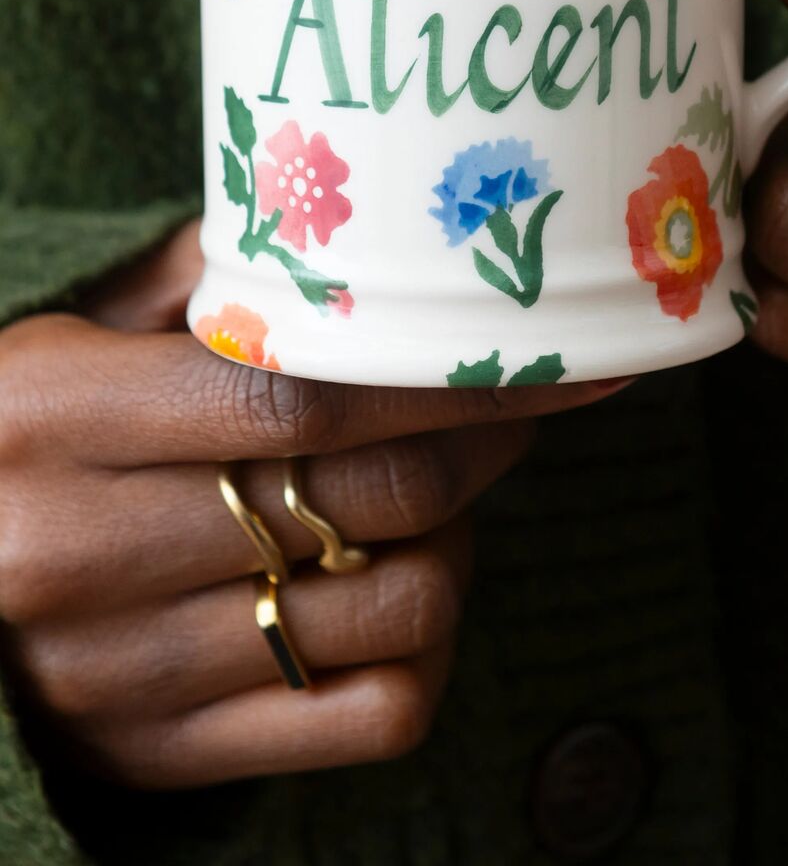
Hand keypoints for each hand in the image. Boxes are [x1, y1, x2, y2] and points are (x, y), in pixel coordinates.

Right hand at [0, 223, 631, 788]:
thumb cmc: (13, 441)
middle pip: (371, 498)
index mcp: (53, 418)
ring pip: (398, 608)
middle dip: (480, 442)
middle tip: (505, 406)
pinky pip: (378, 715)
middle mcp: (81, 553)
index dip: (441, 373)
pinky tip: (394, 588)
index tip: (534, 350)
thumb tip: (340, 231)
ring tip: (431, 500)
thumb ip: (189, 281)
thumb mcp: (65, 336)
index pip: (300, 395)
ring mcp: (125, 674)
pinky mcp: (164, 756)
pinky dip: (425, 644)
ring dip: (454, 543)